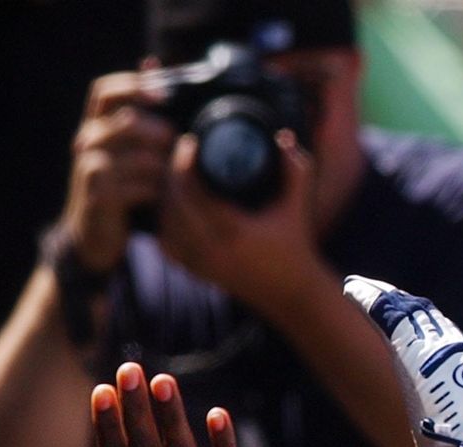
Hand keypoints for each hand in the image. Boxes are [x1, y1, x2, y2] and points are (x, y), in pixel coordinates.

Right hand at [61, 70, 175, 272]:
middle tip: (179, 149)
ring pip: (141, 158)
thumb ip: (143, 116)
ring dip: (167, 169)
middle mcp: (88, 141)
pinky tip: (165, 198)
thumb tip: (154, 64)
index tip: (165, 95)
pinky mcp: (99, 196)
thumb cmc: (123, 188)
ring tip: (177, 178)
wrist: (96, 235)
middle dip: (162, 134)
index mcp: (96, 125)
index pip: (105, 91)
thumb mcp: (131, 151)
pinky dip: (159, 192)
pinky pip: (140, 188)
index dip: (134, 86)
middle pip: (128, 122)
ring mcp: (90, 168)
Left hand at [158, 129, 324, 315]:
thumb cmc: (296, 245)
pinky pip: (166, 244)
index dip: (184, 162)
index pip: (194, 190)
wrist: (293, 294)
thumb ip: (295, 168)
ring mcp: (202, 264)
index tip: (189, 142)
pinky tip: (172, 206)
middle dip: (170, 174)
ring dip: (164, 198)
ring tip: (173, 176)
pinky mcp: (197, 273)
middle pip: (173, 203)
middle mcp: (213, 250)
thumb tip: (281, 135)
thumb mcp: (298, 205)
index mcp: (235, 231)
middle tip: (177, 155)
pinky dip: (165, 222)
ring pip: (164, 224)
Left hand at [344, 275, 462, 446]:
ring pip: (405, 314)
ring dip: (382, 299)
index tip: (404, 310)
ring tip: (361, 287)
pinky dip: (371, 301)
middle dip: (398, 303)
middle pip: (421, 319)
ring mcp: (433, 350)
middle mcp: (454, 352)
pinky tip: (354, 289)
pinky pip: (389, 318)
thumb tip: (460, 424)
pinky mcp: (412, 353)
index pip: (441, 335)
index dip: (421, 321)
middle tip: (374, 290)